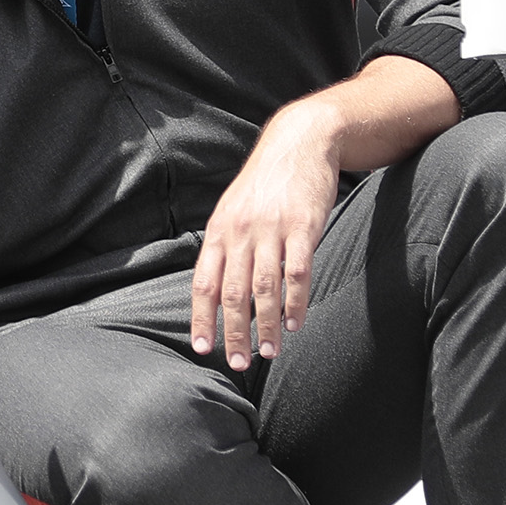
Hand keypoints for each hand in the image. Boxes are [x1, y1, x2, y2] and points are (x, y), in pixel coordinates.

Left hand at [192, 105, 344, 369]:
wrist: (301, 141)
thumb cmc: (265, 183)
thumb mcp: (233, 209)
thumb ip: (225, 247)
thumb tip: (215, 292)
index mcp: (219, 231)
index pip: (204, 283)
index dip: (201, 318)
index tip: (203, 348)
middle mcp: (241, 232)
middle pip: (233, 293)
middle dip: (233, 332)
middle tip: (238, 363)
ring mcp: (272, 229)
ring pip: (265, 288)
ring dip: (265, 325)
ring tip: (268, 353)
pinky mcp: (303, 226)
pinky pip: (298, 272)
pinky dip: (295, 302)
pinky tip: (294, 323)